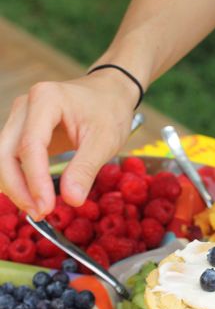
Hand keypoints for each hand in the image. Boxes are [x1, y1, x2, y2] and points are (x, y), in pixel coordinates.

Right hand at [0, 69, 137, 219]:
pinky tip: (34, 198)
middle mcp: (24, 106)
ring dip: (15, 188)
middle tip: (40, 214)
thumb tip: (71, 200)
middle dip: (18, 189)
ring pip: (2, 158)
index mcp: (45, 100)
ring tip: (39, 209)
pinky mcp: (21, 131)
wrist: (108, 94)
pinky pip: (10, 159)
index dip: (35, 181)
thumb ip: (86, 169)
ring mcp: (19, 118)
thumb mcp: (105, 141)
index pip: (30, 146)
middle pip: (5, 153)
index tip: (46, 207)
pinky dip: (18, 181)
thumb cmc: (109, 111)